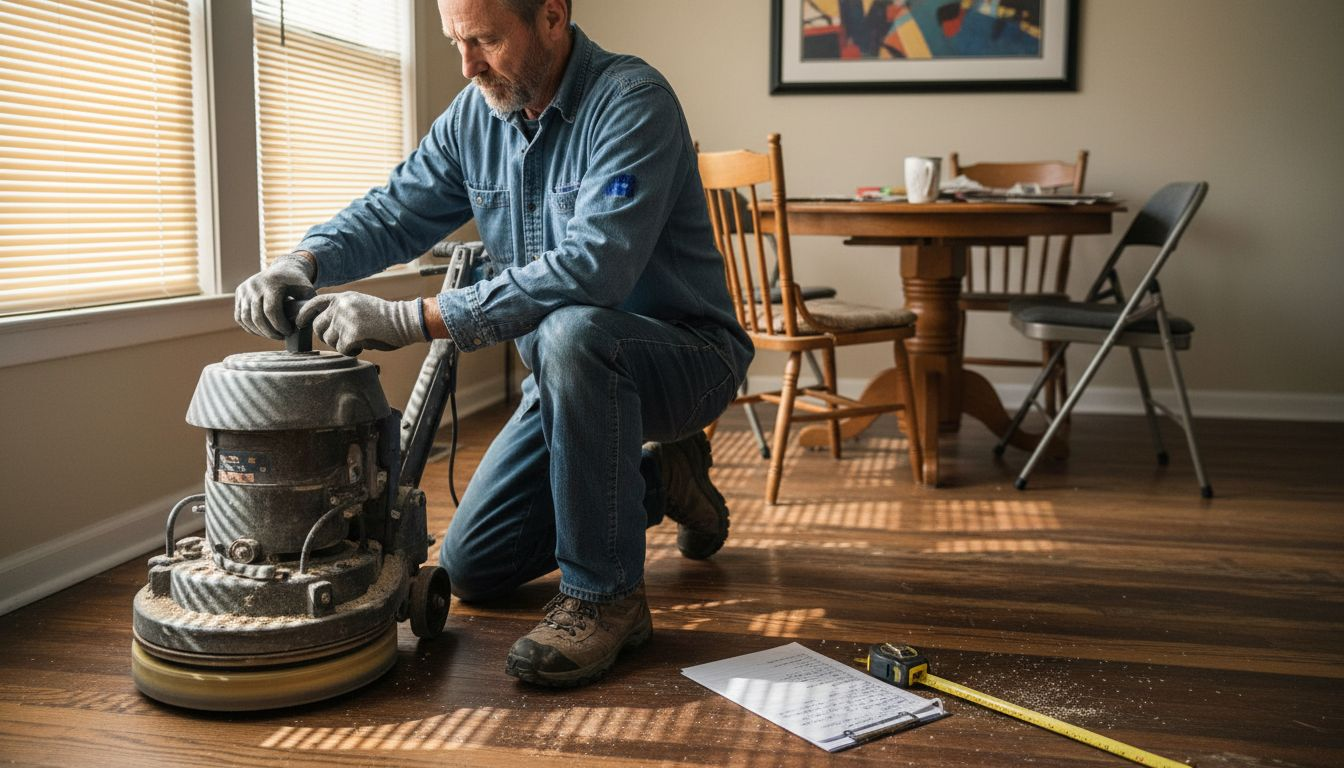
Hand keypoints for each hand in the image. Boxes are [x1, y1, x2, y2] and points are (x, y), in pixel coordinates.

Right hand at [234, 254, 316, 338]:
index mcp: (272, 283)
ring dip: (259, 332)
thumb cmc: (298, 284)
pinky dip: (249, 327)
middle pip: (257, 316)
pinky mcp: (239, 293)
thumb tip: (304, 323)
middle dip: (270, 332)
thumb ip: (308, 306)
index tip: (289, 332)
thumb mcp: (307, 291)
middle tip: (281, 337)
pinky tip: (262, 331)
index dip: (279, 325)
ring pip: (246, 318)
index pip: (271, 310)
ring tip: (272, 335)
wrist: (283, 269)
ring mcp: (245, 288)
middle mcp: (255, 285)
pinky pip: (240, 316)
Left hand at [296, 292, 428, 355]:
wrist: (405, 321)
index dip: (304, 314)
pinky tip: (363, 346)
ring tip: (358, 341)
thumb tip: (325, 325)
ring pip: (329, 339)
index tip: (300, 323)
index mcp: (343, 297)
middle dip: (327, 336)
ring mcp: (347, 318)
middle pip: (318, 326)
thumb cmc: (385, 318)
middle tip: (344, 339)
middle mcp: (342, 305)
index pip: (314, 303)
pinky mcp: (353, 332)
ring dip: (341, 344)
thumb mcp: (360, 306)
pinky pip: (342, 349)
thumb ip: (342, 311)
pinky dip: (351, 351)